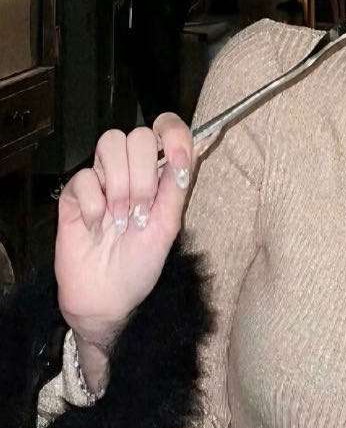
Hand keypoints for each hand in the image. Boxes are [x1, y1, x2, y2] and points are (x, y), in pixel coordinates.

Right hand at [55, 115, 195, 363]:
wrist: (107, 297)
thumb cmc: (140, 263)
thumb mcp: (168, 226)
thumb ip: (177, 187)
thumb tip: (189, 150)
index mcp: (158, 174)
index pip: (165, 130)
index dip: (172, 131)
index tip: (177, 155)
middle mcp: (130, 170)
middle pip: (138, 135)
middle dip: (143, 175)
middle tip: (140, 212)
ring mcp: (101, 179)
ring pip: (110, 143)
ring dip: (120, 184)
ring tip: (120, 219)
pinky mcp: (74, 193)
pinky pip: (84, 177)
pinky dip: (95, 204)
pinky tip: (96, 226)